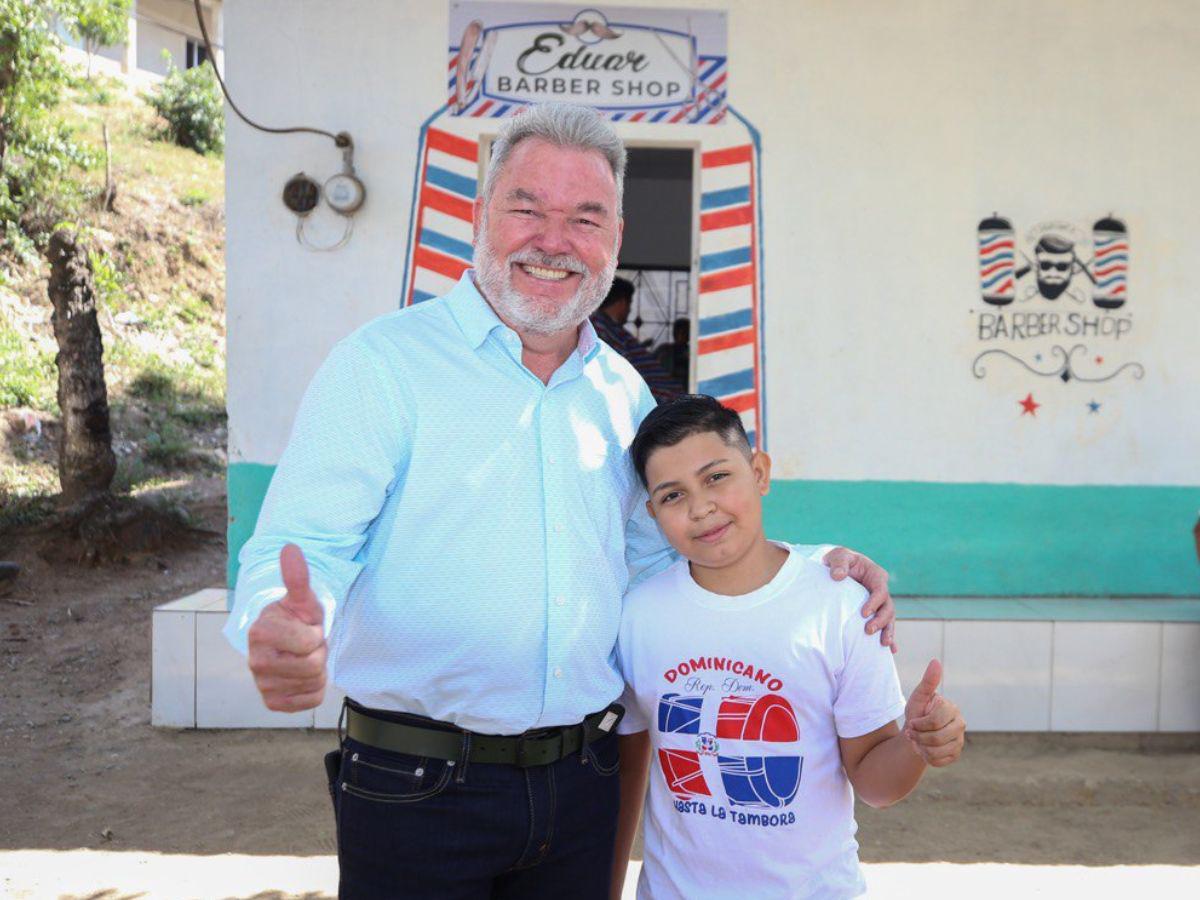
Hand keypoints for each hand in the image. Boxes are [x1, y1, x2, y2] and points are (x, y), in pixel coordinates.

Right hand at [247, 543, 327, 711]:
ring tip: (304, 657)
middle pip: (313, 664)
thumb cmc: (296, 618)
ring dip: (317, 669)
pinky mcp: (273, 703)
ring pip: (314, 682)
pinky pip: (312, 700)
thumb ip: (297, 577)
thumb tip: (290, 548)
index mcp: (259, 632)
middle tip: (307, 644)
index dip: (316, 633)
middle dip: (318, 651)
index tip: (306, 628)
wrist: (287, 643)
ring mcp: (262, 685)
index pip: (309, 642)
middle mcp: (255, 662)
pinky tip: (302, 676)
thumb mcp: (301, 598)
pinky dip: (315, 689)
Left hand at [824, 546, 895, 652]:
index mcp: (876, 575)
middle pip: (888, 607)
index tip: (863, 613)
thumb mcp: (838, 556)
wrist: (836, 568)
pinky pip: (883, 625)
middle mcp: (881, 590)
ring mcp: (878, 602)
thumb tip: (838, 576)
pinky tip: (891, 651)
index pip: (881, 590)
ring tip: (883, 644)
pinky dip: (889, 637)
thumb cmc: (838, 560)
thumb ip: (839, 564)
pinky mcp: (874, 611)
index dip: (874, 602)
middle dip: (881, 620)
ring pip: (889, 618)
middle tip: (868, 630)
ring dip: (887, 631)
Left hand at [903, 659, 965, 766]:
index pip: (935, 721)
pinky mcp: (956, 754)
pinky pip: (938, 761)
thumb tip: (936, 661)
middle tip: (912, 733)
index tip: (912, 722)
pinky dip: (926, 756)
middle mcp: (960, 724)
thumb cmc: (917, 712)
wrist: (915, 733)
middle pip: (936, 737)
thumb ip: (928, 682)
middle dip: (918, 736)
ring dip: (921, 747)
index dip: (918, 724)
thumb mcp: (918, 696)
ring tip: (917, 740)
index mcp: (952, 709)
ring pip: (937, 751)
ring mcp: (960, 740)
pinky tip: (924, 749)